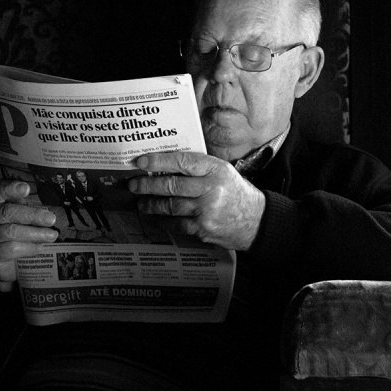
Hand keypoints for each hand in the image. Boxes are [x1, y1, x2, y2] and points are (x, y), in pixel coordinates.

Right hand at [0, 180, 58, 291]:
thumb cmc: (11, 231)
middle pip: (6, 212)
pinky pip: (11, 249)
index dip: (10, 189)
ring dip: (35, 233)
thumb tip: (47, 209)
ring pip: (10, 232)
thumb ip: (25, 208)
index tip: (26, 188)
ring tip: (51, 235)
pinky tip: (41, 247)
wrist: (0, 261)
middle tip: (50, 219)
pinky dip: (29, 248)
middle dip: (31, 215)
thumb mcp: (16, 215)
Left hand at [127, 151, 265, 250]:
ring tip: (141, 202)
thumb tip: (163, 165)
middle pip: (172, 186)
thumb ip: (197, 168)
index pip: (182, 162)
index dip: (158, 161)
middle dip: (148, 185)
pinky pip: (176, 224)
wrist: (256, 221)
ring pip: (170, 206)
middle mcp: (211, 189)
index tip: (141, 162)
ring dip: (151, 204)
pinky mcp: (203, 229)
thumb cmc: (234, 191)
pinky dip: (163, 220)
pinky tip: (156, 217)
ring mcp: (207, 211)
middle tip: (133, 184)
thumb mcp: (221, 171)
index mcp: (216, 170)